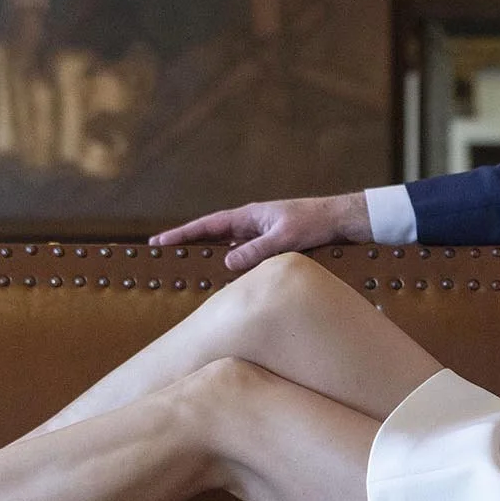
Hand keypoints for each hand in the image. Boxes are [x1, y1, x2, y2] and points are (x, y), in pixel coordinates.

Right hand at [150, 194, 370, 270]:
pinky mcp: (271, 248)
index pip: (207, 226)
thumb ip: (257, 250)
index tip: (158, 242)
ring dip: (211, 261)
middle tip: (164, 259)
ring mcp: (259, 237)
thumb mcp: (284, 238)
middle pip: (212, 238)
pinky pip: (246, 260)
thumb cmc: (314, 223)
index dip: (182, 234)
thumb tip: (228, 262)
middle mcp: (250, 225)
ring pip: (228, 251)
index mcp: (248, 216)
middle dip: (189, 248)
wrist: (341, 220)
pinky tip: (228, 284)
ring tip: (188, 276)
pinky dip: (234, 269)